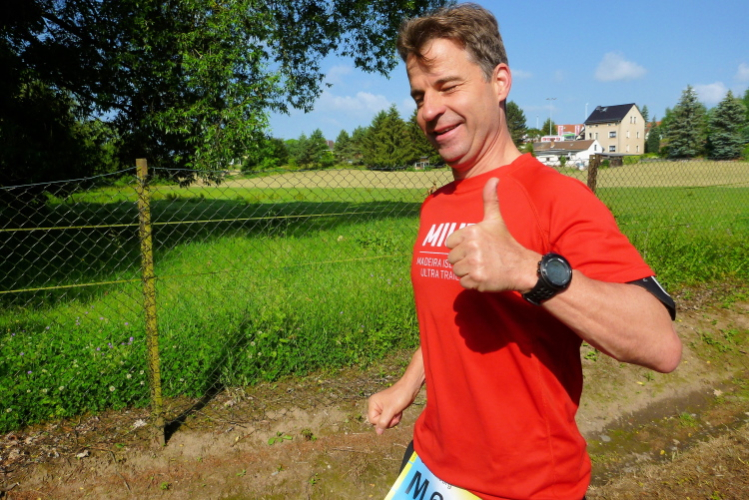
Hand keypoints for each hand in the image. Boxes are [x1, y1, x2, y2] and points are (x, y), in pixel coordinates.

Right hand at [367, 383, 417, 434]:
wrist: (410, 388)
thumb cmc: (400, 396)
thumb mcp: (391, 410)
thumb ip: (383, 422)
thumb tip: (378, 433)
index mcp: (373, 403)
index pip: (373, 421)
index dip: (382, 422)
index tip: (390, 416)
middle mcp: (376, 405)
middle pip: (379, 422)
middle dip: (389, 421)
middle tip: (395, 414)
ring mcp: (382, 407)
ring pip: (385, 421)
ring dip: (393, 420)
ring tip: (397, 412)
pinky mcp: (389, 408)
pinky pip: (389, 419)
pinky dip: (395, 417)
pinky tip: (399, 412)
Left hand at [446, 177, 538, 292]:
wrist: (521, 266)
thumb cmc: (505, 243)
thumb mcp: (495, 220)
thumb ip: (490, 199)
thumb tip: (494, 178)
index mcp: (472, 232)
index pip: (450, 243)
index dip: (461, 246)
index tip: (476, 247)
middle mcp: (471, 247)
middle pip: (451, 258)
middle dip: (463, 260)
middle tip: (481, 258)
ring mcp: (474, 264)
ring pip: (456, 271)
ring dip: (467, 272)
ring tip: (482, 266)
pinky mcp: (477, 279)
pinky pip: (463, 282)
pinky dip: (471, 282)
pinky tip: (484, 276)